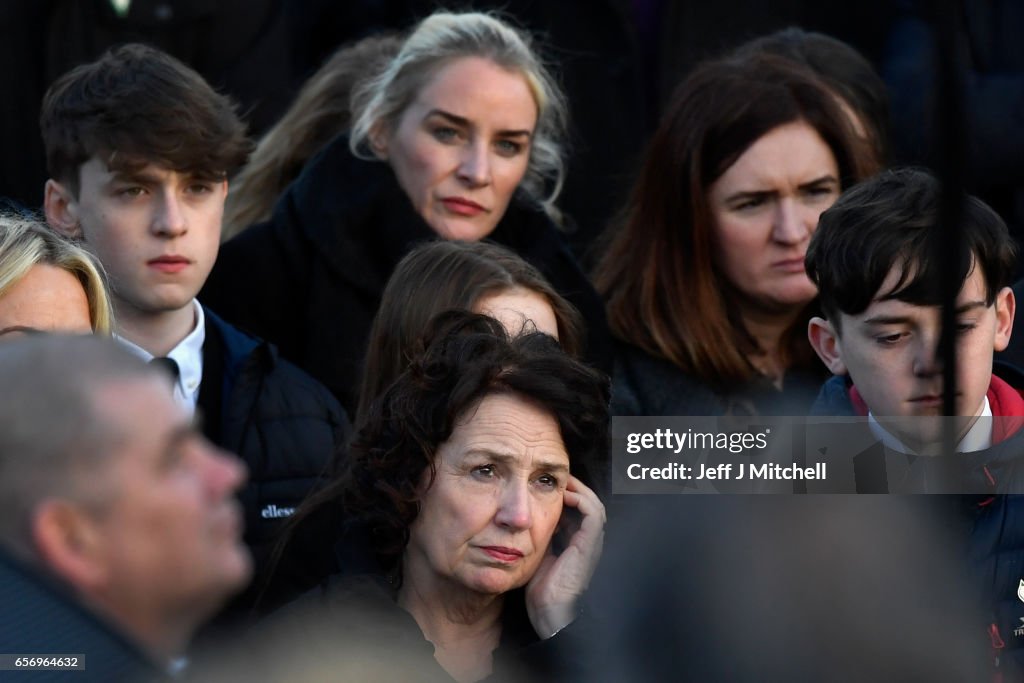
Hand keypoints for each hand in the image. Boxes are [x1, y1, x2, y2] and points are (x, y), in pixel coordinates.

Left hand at [525, 475, 604, 638]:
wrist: (551, 611)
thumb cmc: (542, 589)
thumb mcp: (537, 554)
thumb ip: (537, 537)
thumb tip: (523, 520)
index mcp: (575, 543)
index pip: (574, 510)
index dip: (563, 495)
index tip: (545, 486)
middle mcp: (586, 541)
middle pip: (585, 504)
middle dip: (571, 488)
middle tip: (554, 478)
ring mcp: (591, 542)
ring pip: (593, 504)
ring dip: (578, 489)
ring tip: (562, 481)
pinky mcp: (590, 544)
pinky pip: (593, 513)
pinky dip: (581, 499)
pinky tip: (565, 495)